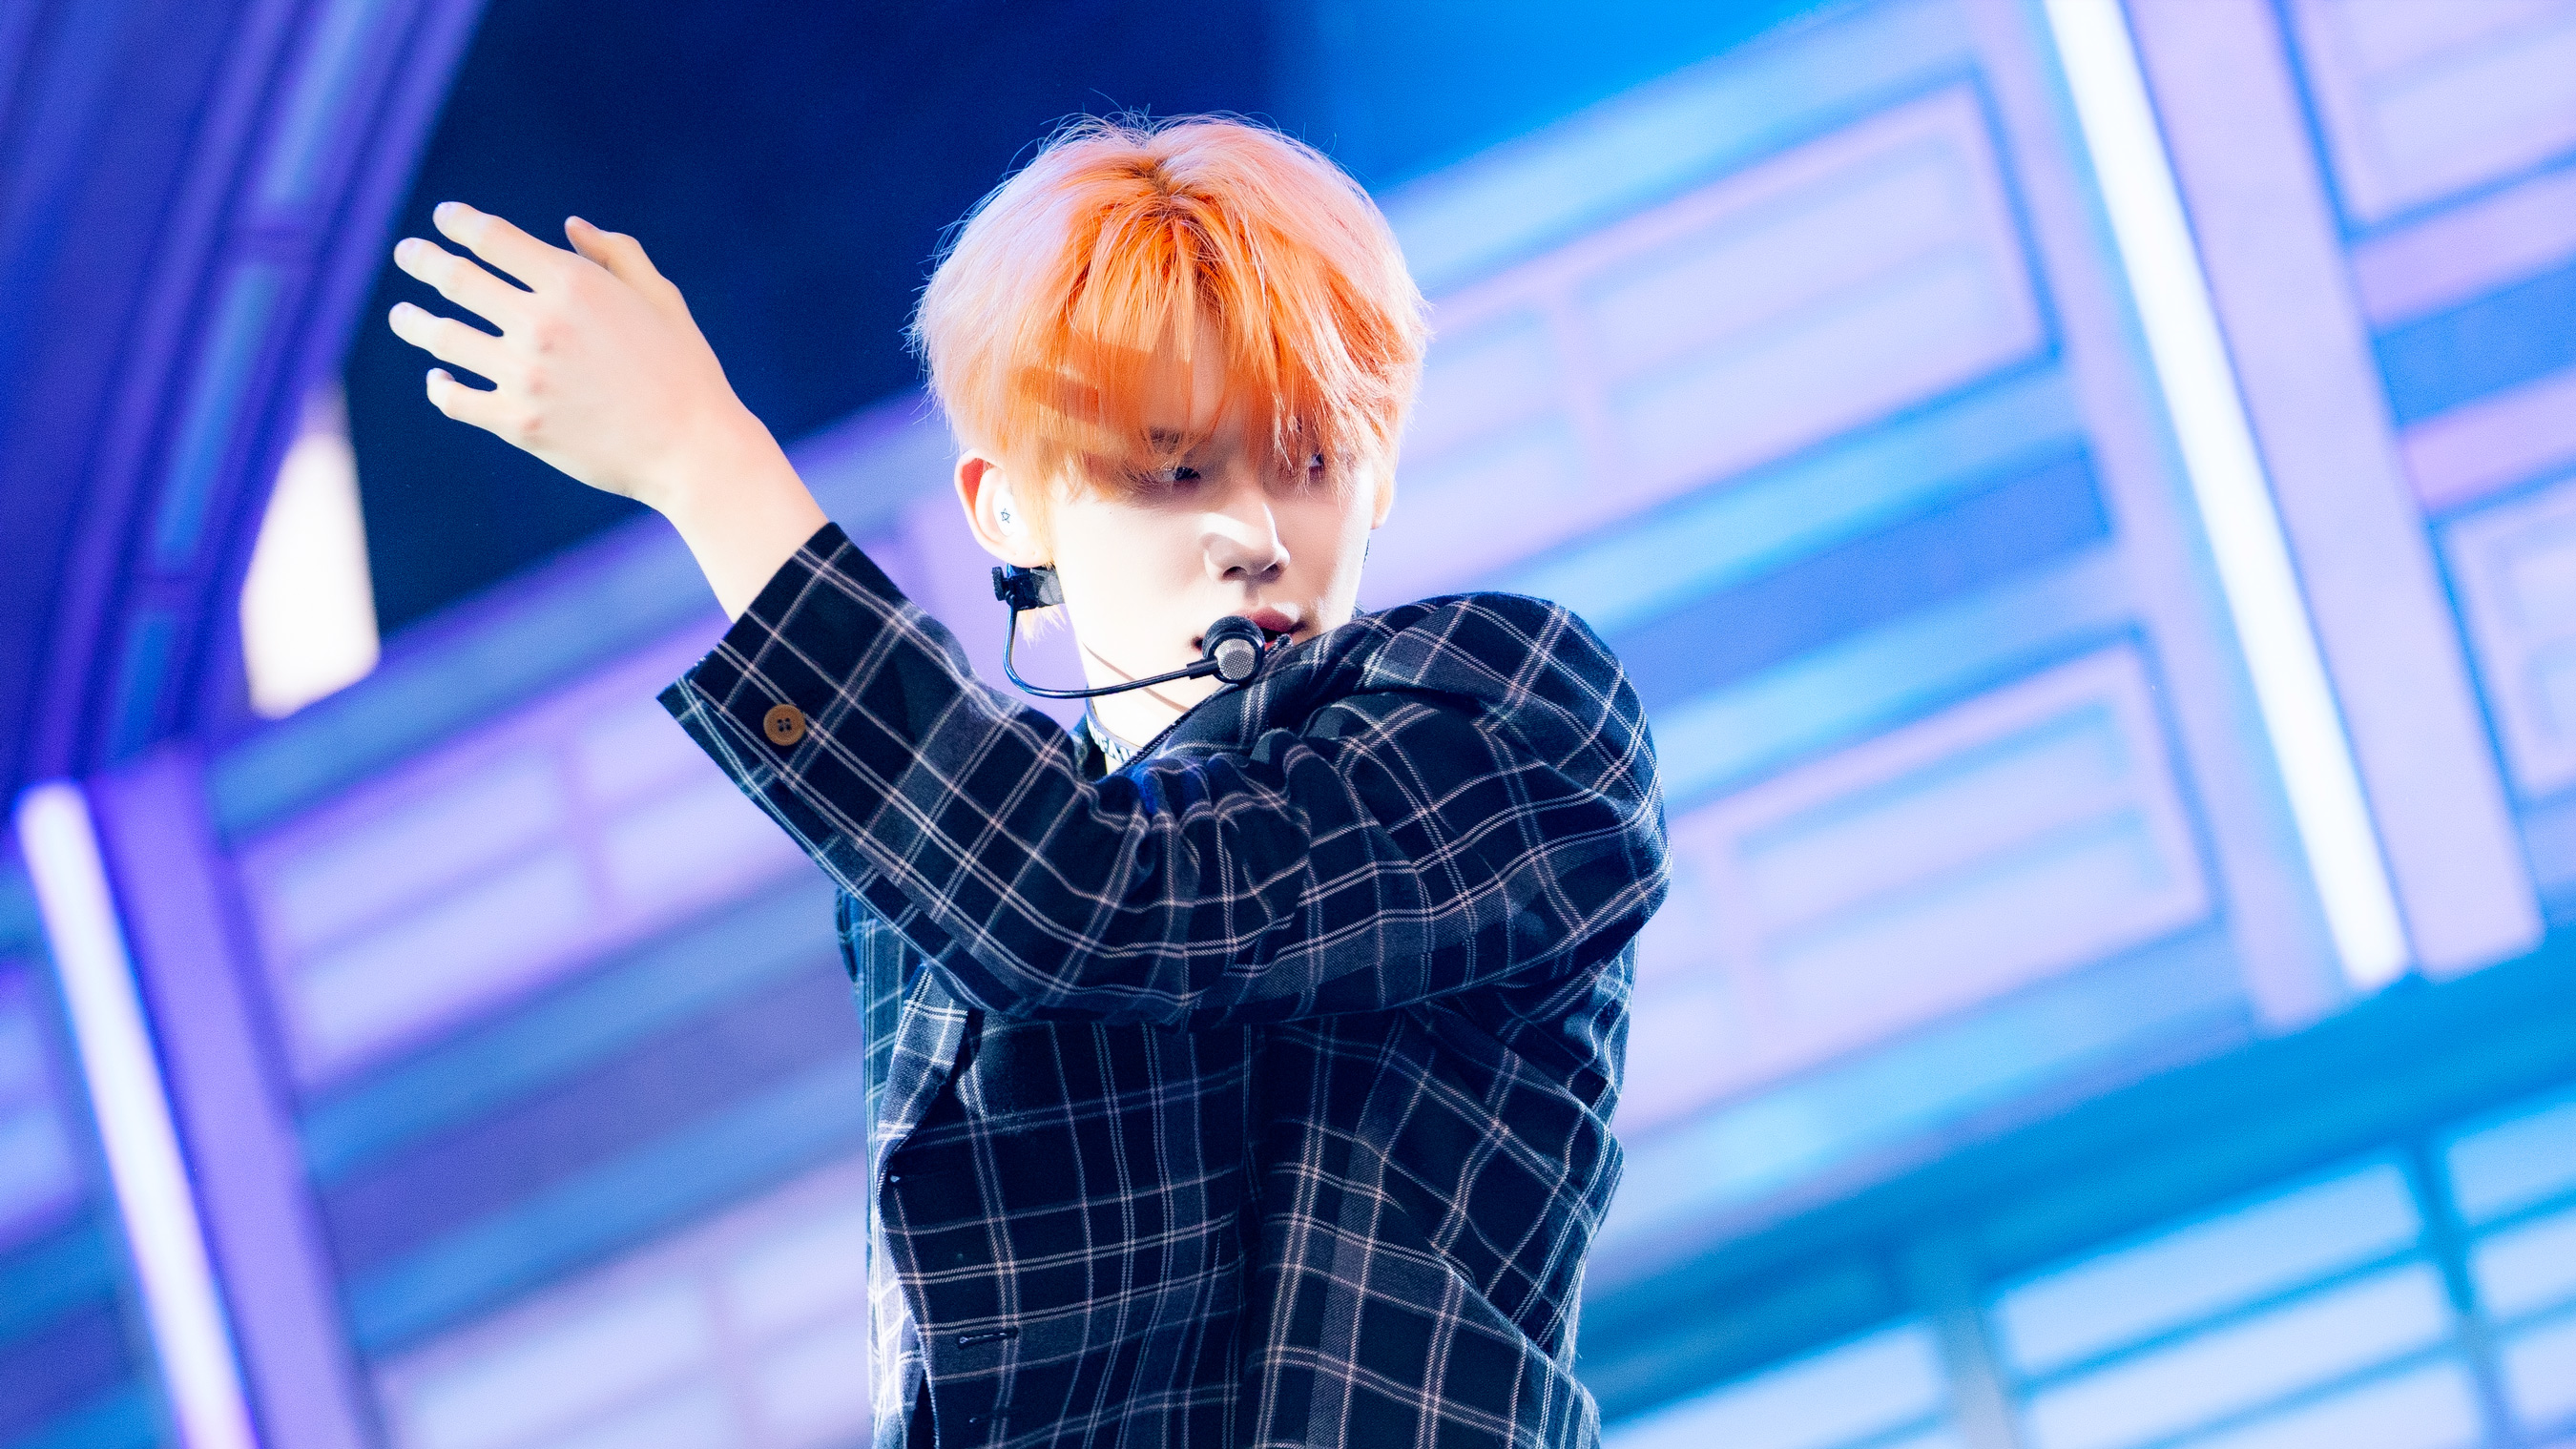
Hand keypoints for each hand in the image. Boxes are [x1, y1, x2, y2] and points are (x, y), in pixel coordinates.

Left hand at [386, 203, 824, 617]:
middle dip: (422, 259)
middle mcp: (540, 324)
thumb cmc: (686, 371)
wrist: (694, 450)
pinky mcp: (518, 424)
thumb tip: (569, 227)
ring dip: (414, 321)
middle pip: (455, 278)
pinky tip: (439, 379)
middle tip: (408, 253)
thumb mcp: (662, 299)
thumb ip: (616, 254)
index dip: (460, 221)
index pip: (492, 238)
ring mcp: (524, 376)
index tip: (444, 218)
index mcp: (573, 284)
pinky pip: (456, 399)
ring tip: (404, 316)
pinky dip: (440, 386)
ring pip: (443, 337)